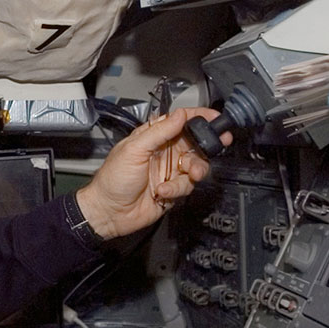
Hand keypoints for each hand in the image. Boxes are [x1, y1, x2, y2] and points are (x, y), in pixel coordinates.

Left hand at [76, 108, 230, 239]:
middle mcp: (165, 152)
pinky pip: (188, 186)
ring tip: (186, 175)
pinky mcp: (174, 190)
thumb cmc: (113, 180)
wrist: (110, 212)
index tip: (215, 118)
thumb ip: (159, 131)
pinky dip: (177, 189)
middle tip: (219, 144)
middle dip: (208, 144)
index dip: (199, 117)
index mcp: (154, 137)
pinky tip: (162, 192)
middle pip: (195, 143)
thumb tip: (179, 115)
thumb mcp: (134, 149)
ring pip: (197, 165)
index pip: (181, 121)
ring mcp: (170, 171)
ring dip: (194, 170)